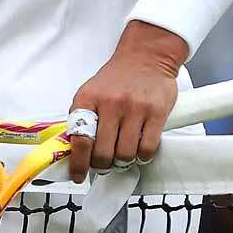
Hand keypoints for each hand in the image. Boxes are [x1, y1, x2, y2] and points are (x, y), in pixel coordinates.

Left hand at [64, 22, 187, 182]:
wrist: (145, 56)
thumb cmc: (117, 78)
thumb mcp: (91, 91)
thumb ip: (83, 117)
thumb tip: (75, 149)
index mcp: (88, 99)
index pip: (80, 140)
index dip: (78, 163)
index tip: (77, 176)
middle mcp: (110, 104)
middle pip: (103, 152)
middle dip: (103, 165)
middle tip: (104, 164)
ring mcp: (134, 108)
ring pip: (126, 154)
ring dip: (123, 161)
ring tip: (123, 155)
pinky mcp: (156, 112)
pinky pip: (147, 147)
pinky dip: (142, 156)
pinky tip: (139, 151)